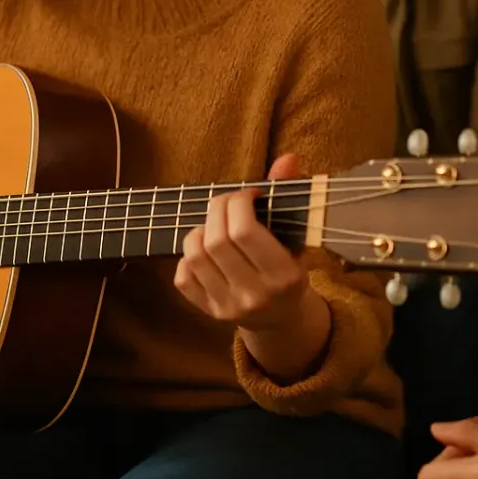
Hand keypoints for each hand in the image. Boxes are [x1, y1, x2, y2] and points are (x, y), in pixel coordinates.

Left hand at [174, 154, 330, 379]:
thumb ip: (287, 194)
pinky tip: (205, 250)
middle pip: (217, 240)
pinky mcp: (208, 313)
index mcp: (284, 276)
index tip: (247, 194)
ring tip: (214, 225)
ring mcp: (229, 307)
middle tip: (228, 202)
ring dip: (200, 230)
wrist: (281, 320)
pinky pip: (182, 277)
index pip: (245, 231)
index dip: (238, 202)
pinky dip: (188, 256)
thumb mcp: (295, 236)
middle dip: (218, 209)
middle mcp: (255, 295)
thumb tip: (287, 157)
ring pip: (195, 256)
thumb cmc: (289, 268)